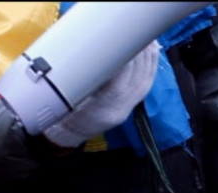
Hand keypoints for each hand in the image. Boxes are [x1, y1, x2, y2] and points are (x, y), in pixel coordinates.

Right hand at [43, 41, 158, 146]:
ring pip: (144, 83)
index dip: (125, 65)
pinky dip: (150, 68)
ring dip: (148, 60)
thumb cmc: (66, 109)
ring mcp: (126, 110)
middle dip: (140, 58)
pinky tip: (152, 54)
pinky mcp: (131, 107)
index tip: (125, 45)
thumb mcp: (70, 91)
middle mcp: (117, 111)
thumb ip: (86, 74)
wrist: (72, 130)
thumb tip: (98, 50)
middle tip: (140, 37)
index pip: (117, 86)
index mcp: (100, 110)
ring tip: (148, 41)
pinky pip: (146, 86)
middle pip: (136, 82)